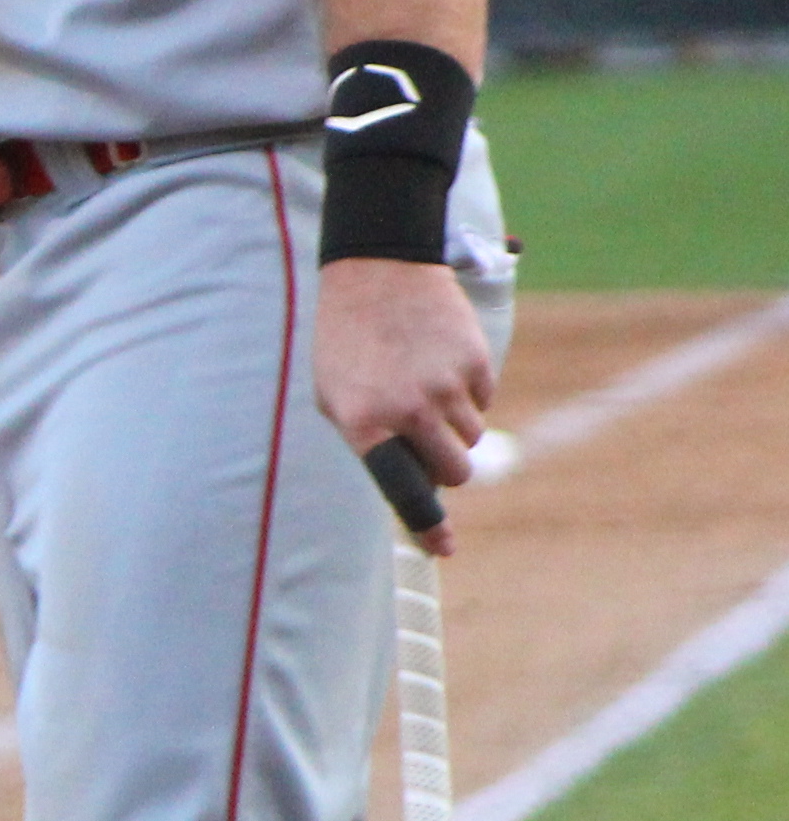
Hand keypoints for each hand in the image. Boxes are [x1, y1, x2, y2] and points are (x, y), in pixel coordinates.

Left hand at [315, 257, 495, 552]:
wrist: (375, 271)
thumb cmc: (347, 341)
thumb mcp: (336, 393)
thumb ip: (370, 440)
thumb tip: (416, 482)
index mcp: (365, 422)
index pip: (403, 489)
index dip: (426, 524)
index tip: (443, 549)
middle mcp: (409, 410)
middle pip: (455, 472)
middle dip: (447, 467)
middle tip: (431, 445)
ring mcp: (446, 386)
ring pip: (472, 438)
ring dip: (453, 425)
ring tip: (421, 384)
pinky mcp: (476, 363)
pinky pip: (484, 400)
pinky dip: (467, 391)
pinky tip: (437, 359)